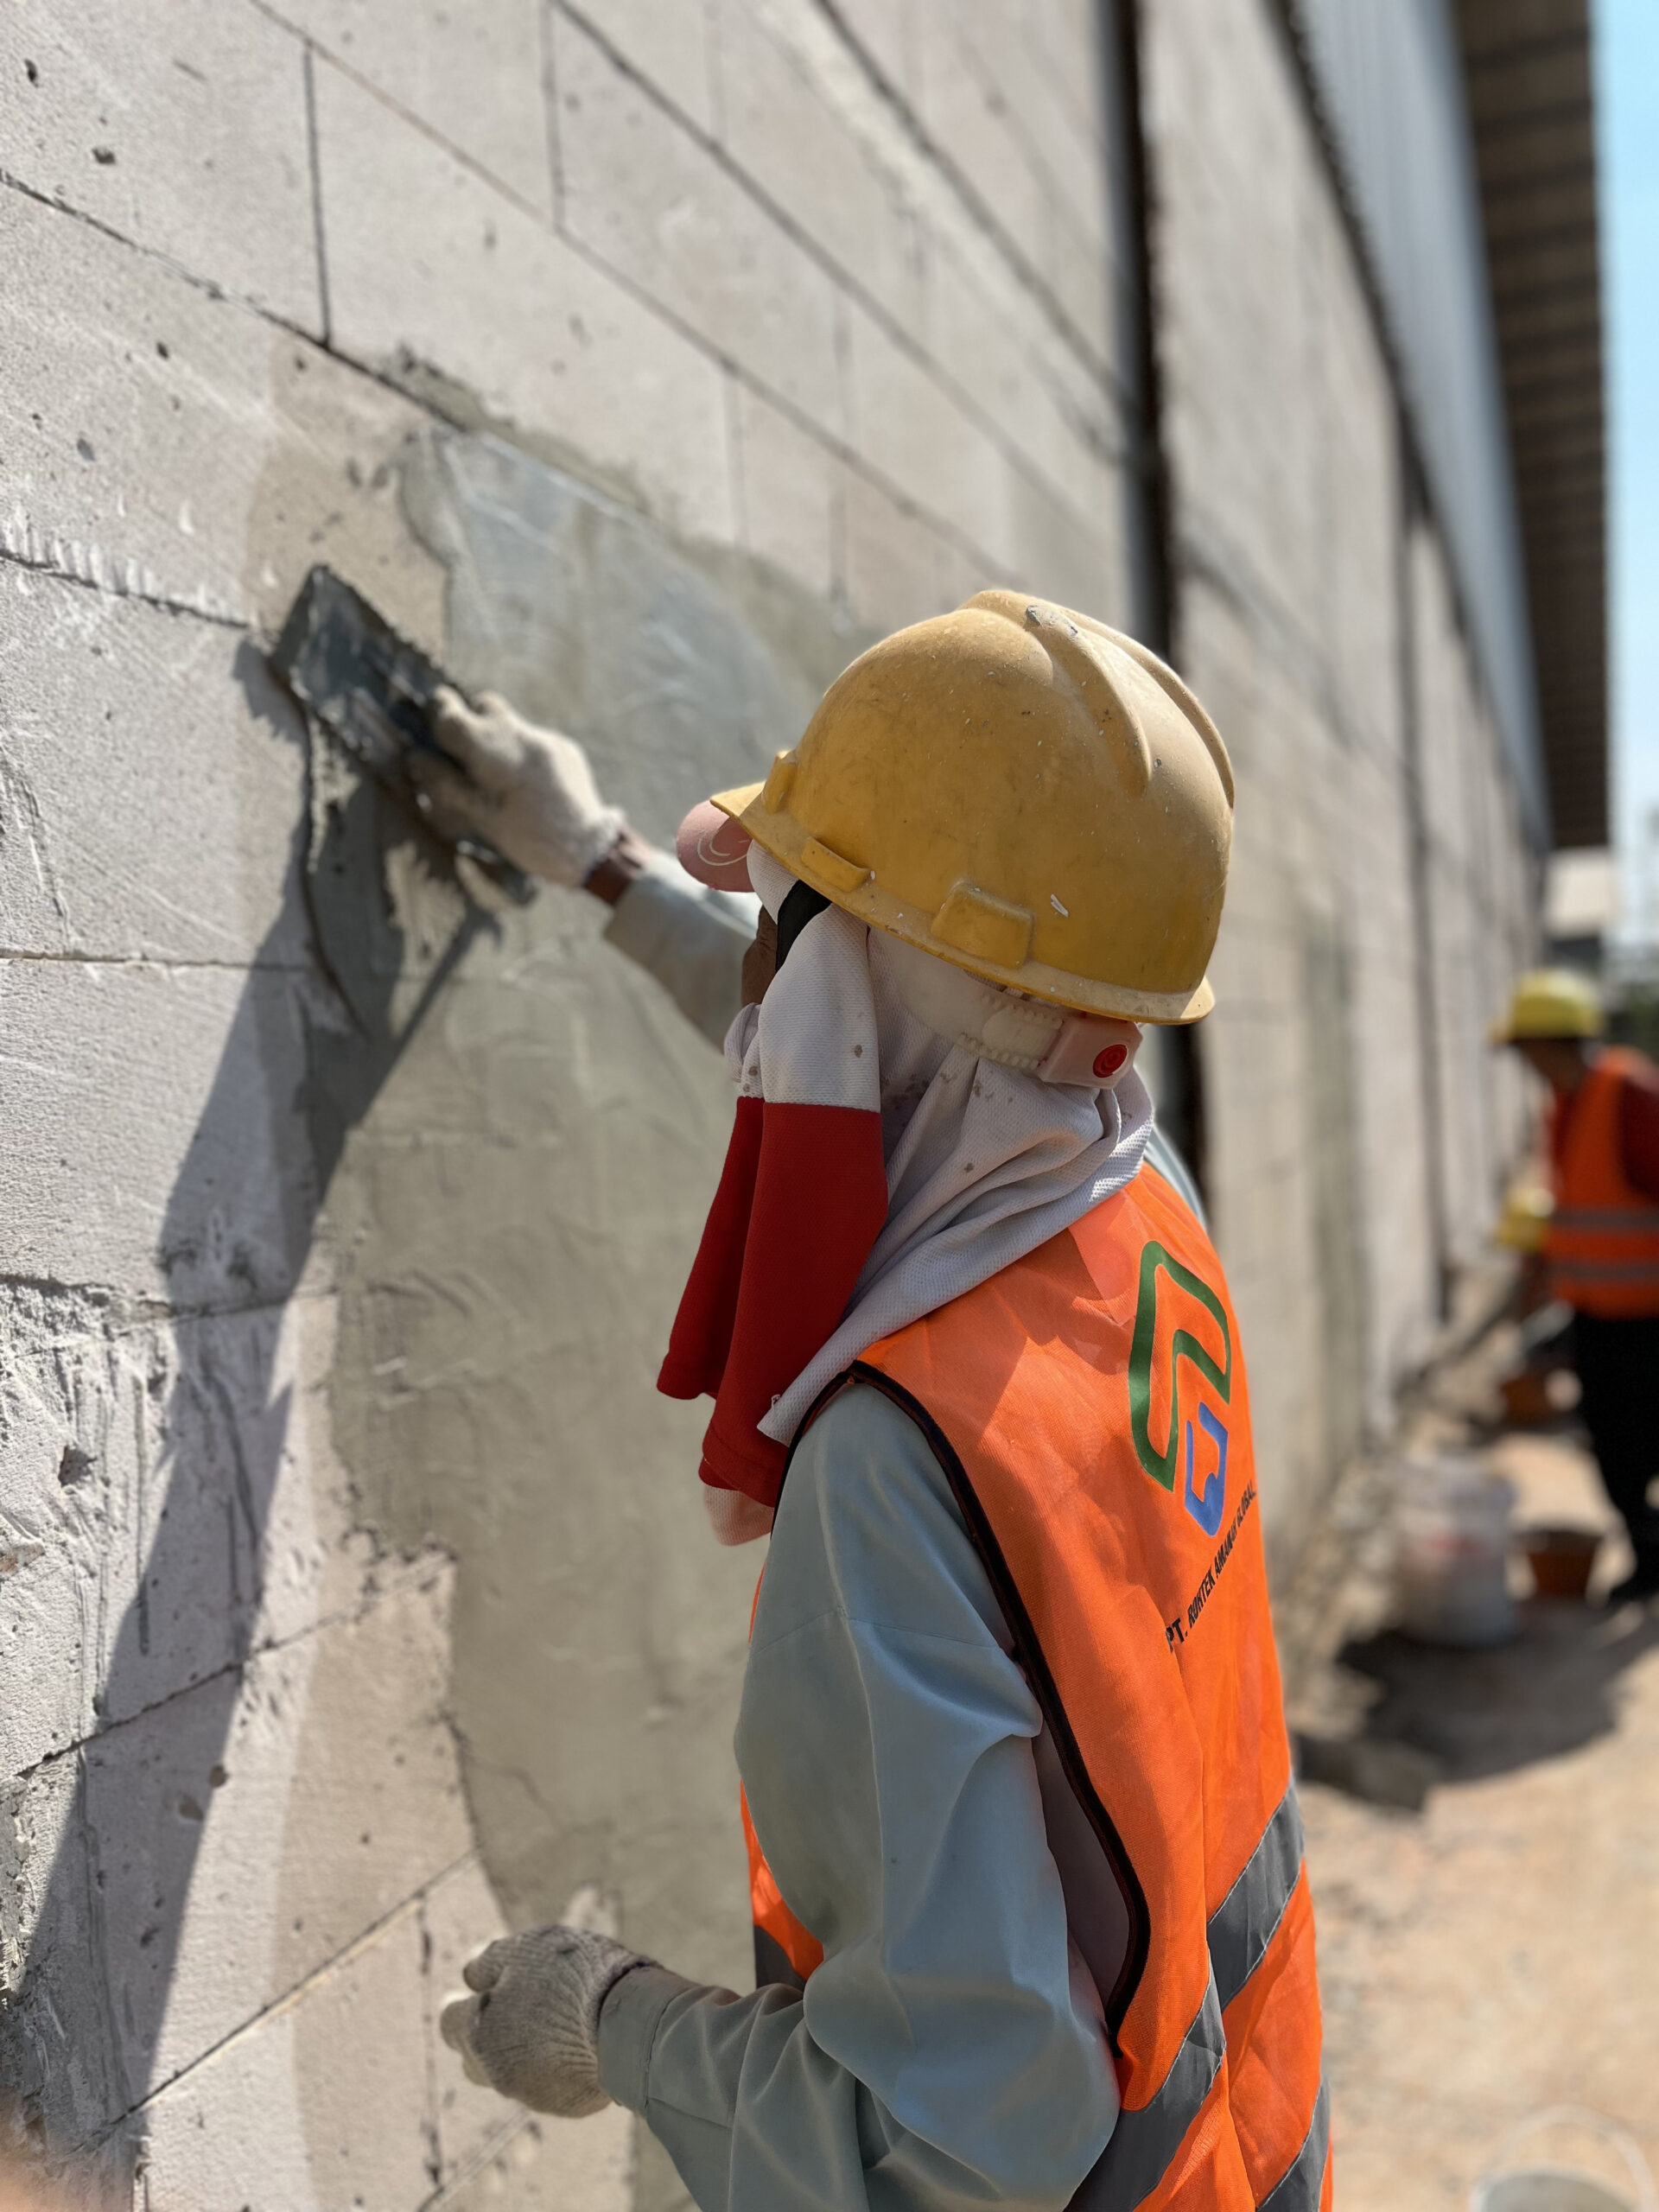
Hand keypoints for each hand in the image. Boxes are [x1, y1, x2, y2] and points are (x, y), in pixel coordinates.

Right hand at [412, 689, 625, 887]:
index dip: (435, 714)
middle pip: (484, 704)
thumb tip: (414, 757)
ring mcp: (547, 739)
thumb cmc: (533, 843)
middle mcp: (524, 737)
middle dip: (469, 721)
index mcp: (498, 756)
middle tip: (462, 754)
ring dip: (495, 738)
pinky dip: (519, 754)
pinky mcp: (563, 747)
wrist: (593, 849)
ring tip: (495, 775)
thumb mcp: (484, 821)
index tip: (429, 725)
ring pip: (510, 721)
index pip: (452, 713)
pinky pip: (531, 739)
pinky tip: (525, 786)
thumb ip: (448, 786)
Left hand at [439, 1922, 645, 2116]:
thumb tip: (468, 1974)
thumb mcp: (526, 1950)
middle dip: (485, 2035)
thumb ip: (489, 1962)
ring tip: (548, 2022)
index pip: (450, 2023)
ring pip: (508, 2074)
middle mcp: (496, 2072)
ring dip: (518, 2051)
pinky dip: (553, 2064)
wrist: (629, 2022)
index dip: (462, 2004)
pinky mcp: (564, 2104)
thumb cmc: (571, 1977)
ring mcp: (530, 2093)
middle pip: (473, 2057)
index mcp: (478, 2033)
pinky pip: (547, 2083)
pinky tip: (576, 2040)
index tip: (474, 1991)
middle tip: (511, 2007)